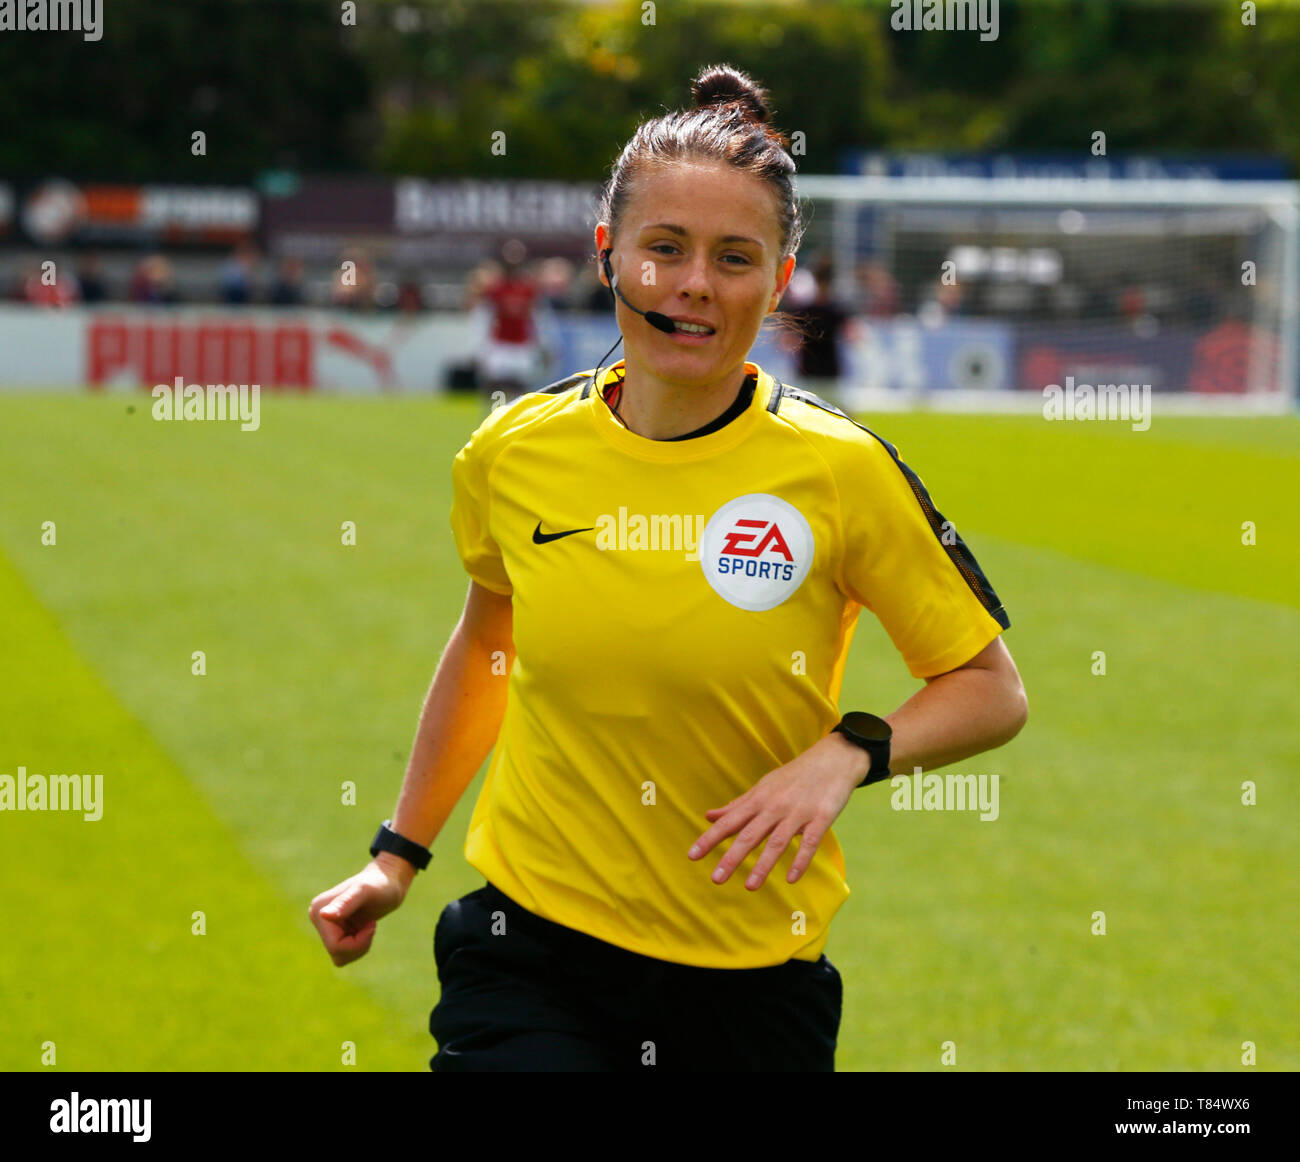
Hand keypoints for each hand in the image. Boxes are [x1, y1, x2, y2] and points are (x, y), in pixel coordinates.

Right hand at [308, 855, 411, 966]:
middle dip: (359, 945)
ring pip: (339, 957)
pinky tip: (365, 929)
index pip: (335, 946)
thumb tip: (323, 915)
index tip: (372, 924)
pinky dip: (358, 946)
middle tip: (371, 925)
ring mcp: (326, 926)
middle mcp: (318, 917)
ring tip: (368, 926)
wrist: (389, 882)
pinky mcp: (335, 932)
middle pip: (336, 953)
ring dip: (359, 947)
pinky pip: (344, 954)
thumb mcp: (366, 891)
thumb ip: (346, 902)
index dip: (358, 942)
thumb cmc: (381, 884)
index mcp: (319, 909)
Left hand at [688, 733, 868, 889]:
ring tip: (750, 886)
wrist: (833, 758)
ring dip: (763, 865)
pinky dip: (800, 860)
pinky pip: (809, 842)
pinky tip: (792, 878)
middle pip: (750, 834)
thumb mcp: (763, 787)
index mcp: (759, 800)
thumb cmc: (794, 776)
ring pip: (777, 841)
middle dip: (732, 857)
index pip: (730, 822)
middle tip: (715, 879)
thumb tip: (708, 816)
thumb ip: (737, 806)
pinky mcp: (822, 818)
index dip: (710, 838)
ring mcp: (798, 813)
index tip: (692, 855)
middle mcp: (775, 807)